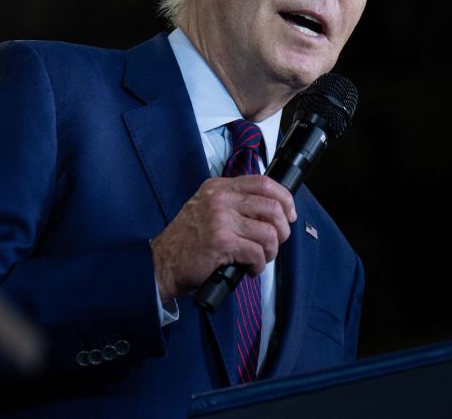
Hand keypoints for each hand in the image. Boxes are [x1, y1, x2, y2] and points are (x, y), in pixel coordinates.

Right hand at [150, 176, 295, 301]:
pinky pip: (257, 253)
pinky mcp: (222, 242)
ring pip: (269, 233)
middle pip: (272, 207)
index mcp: (218, 187)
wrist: (163, 262)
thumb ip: (233, 203)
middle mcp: (219, 198)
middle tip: (274, 243)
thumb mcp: (207, 208)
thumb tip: (272, 211)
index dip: (284, 199)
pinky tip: (249, 269)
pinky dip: (258, 266)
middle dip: (282, 230)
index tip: (289, 214)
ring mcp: (220, 219)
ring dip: (270, 251)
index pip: (263, 182)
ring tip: (259, 258)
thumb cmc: (187, 241)